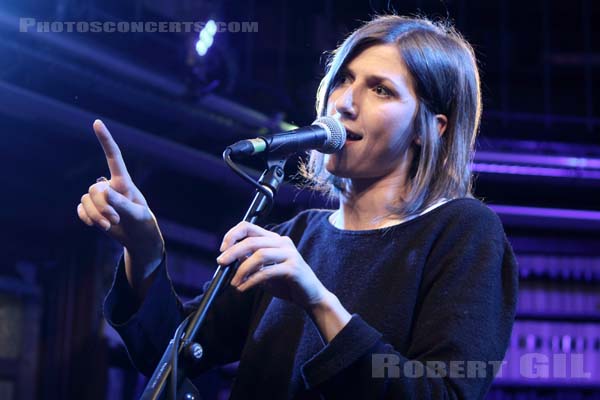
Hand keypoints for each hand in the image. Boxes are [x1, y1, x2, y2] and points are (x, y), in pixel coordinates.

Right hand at [76, 120, 163, 289]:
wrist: (139, 239)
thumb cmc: (144, 224)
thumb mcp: (138, 215)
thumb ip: (122, 203)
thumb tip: (104, 190)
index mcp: (125, 183)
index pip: (114, 158)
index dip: (105, 140)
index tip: (97, 122)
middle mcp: (110, 187)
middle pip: (93, 189)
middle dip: (101, 207)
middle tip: (116, 220)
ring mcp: (100, 198)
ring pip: (85, 200)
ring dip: (95, 216)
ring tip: (111, 225)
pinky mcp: (93, 210)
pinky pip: (80, 209)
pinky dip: (86, 218)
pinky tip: (97, 225)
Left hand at [216, 222, 327, 309]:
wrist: (310, 297)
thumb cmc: (286, 283)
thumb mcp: (264, 270)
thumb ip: (249, 262)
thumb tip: (228, 259)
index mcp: (274, 239)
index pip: (249, 227)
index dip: (232, 235)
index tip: (222, 249)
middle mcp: (282, 242)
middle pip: (251, 241)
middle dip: (232, 252)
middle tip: (221, 264)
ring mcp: (290, 254)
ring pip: (259, 255)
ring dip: (241, 270)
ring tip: (234, 283)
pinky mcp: (293, 268)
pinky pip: (267, 272)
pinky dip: (251, 281)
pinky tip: (243, 288)